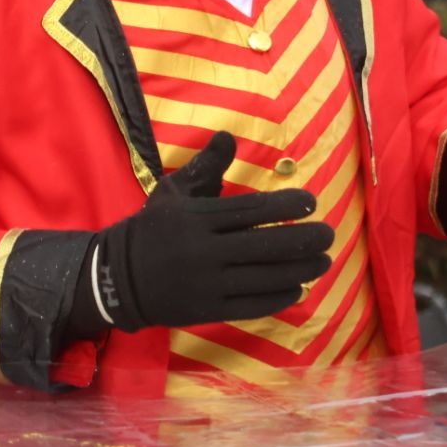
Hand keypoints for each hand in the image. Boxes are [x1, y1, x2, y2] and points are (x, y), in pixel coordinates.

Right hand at [86, 132, 333, 331]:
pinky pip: (250, 306)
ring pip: (263, 279)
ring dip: (299, 270)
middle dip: (302, 240)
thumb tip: (228, 135)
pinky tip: (298, 288)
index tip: (311, 202)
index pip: (250, 211)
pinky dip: (277, 298)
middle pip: (263, 247)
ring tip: (322, 261)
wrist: (118, 278)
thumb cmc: (154, 228)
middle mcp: (203, 251)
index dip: (285, 207)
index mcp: (197, 218)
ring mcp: (206, 284)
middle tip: (329, 234)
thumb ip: (206, 167)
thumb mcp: (174, 192)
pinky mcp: (207, 310)